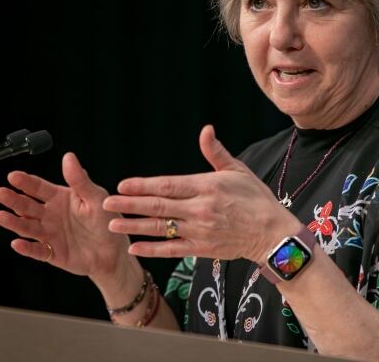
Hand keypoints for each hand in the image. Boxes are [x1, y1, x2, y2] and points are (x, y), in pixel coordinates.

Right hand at [0, 152, 130, 280]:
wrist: (113, 250)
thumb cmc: (106, 219)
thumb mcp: (95, 197)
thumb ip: (79, 180)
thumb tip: (68, 157)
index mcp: (59, 198)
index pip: (38, 188)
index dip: (25, 182)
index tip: (12, 176)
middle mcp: (50, 215)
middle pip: (27, 205)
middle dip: (13, 199)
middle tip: (0, 192)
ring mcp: (49, 234)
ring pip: (27, 227)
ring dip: (13, 222)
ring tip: (0, 216)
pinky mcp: (51, 253)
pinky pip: (36, 250)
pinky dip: (26, 248)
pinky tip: (16, 243)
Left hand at [103, 125, 299, 262]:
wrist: (272, 234)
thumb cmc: (256, 198)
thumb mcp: (237, 170)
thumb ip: (216, 152)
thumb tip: (206, 129)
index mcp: (206, 186)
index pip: (168, 184)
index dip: (143, 185)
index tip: (122, 184)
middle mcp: (200, 209)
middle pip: (158, 206)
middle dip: (129, 204)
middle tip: (106, 203)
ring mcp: (200, 231)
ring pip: (160, 228)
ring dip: (134, 226)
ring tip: (112, 224)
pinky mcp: (202, 250)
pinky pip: (172, 249)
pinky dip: (152, 249)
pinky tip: (134, 247)